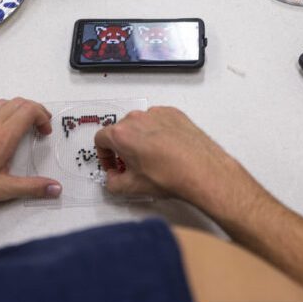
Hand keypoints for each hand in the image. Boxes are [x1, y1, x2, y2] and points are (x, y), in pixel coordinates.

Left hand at [0, 98, 61, 213]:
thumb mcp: (1, 190)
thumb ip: (32, 187)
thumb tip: (54, 188)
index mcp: (1, 137)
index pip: (29, 111)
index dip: (43, 117)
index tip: (45, 131)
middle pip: (18, 102)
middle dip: (34, 111)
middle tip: (39, 126)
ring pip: (2, 103)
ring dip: (17, 109)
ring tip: (22, 127)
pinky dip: (0, 113)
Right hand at [94, 107, 240, 204]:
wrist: (201, 170)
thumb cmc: (170, 175)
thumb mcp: (133, 187)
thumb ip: (113, 183)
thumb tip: (113, 179)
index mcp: (121, 134)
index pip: (101, 139)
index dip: (104, 155)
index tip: (113, 164)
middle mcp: (137, 119)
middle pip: (120, 130)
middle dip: (123, 148)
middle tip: (131, 164)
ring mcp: (157, 114)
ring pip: (141, 124)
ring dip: (141, 139)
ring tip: (153, 158)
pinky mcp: (174, 114)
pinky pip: (159, 121)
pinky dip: (159, 132)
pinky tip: (167, 150)